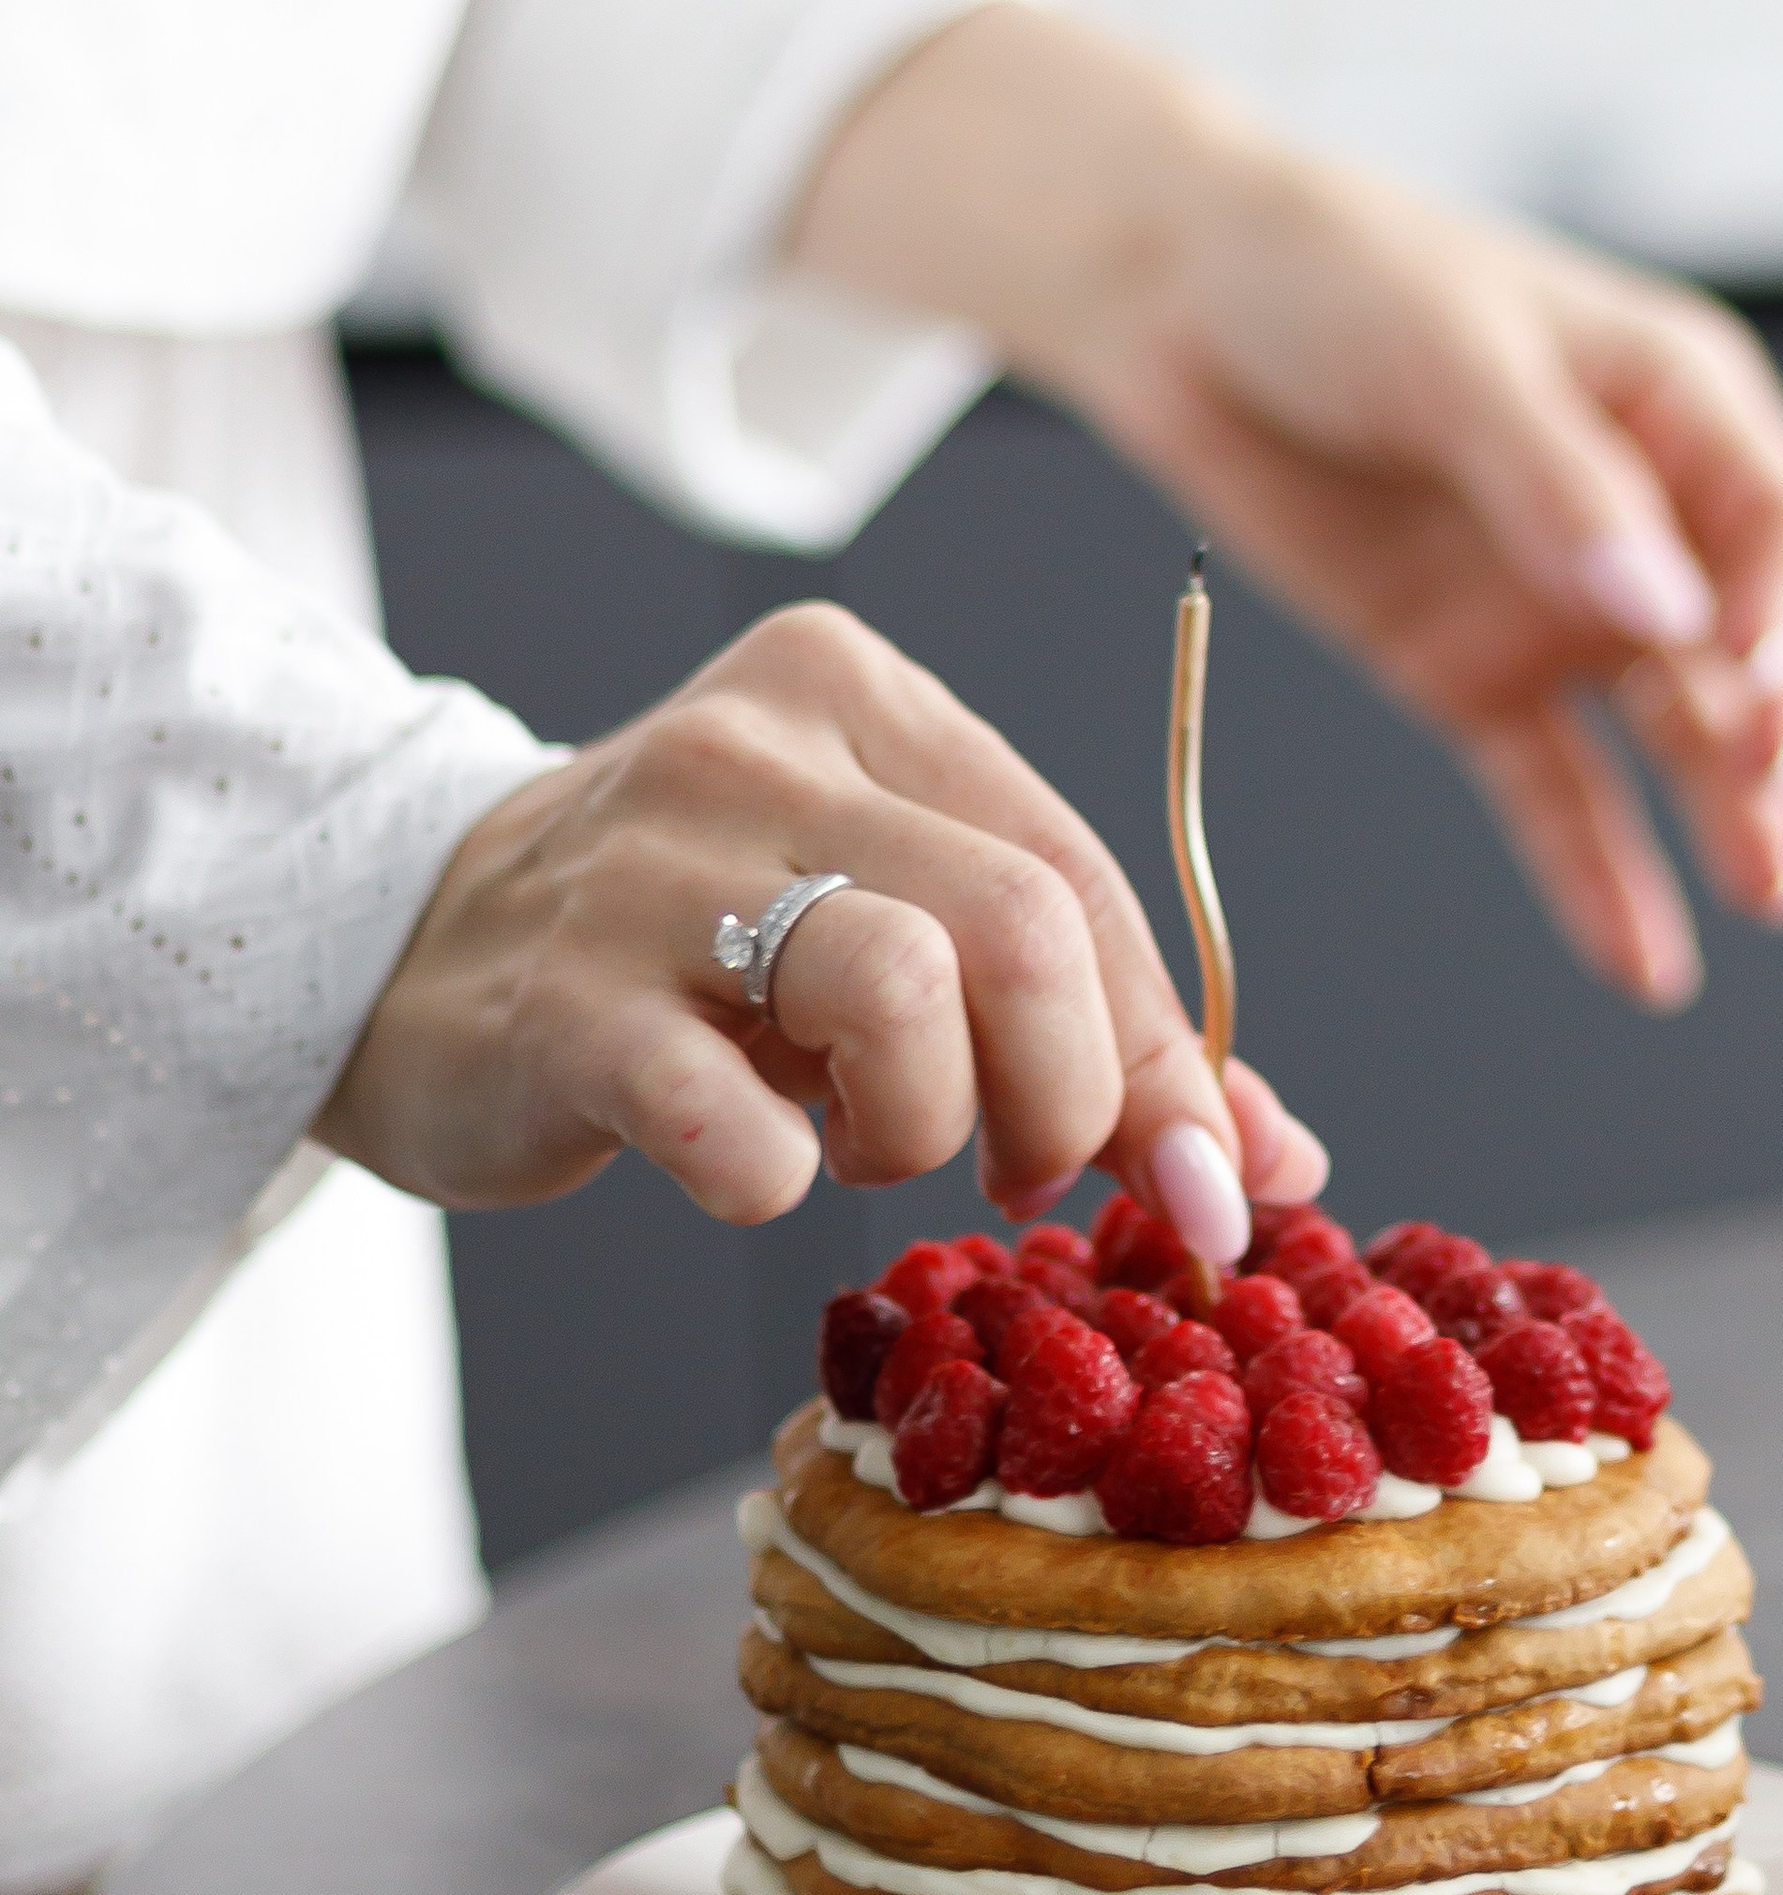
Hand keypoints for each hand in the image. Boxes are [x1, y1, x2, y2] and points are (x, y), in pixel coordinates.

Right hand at [318, 602, 1323, 1252]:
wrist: (402, 952)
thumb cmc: (686, 954)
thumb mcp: (892, 940)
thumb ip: (1084, 1030)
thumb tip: (1269, 1166)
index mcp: (864, 701)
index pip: (1082, 875)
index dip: (1168, 1059)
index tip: (1208, 1193)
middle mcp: (760, 748)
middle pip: (1020, 928)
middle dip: (1067, 1099)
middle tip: (1021, 1175)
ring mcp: (648, 865)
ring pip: (897, 992)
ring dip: (921, 1127)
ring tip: (862, 1148)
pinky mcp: (558, 999)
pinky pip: (725, 1114)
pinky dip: (771, 1176)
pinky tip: (750, 1164)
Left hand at [793, 8, 1782, 1011]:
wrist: (1178, 305)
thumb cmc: (1332, 276)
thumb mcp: (1452, 357)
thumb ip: (1557, 487)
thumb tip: (1659, 607)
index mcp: (1676, 407)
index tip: (1763, 672)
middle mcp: (1644, 520)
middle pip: (1758, 645)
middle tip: (1778, 790)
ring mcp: (1562, 609)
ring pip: (1677, 735)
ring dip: (1728, 815)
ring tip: (1769, 892)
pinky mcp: (1476, 678)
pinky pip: (1557, 794)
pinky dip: (1599, 875)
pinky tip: (1644, 959)